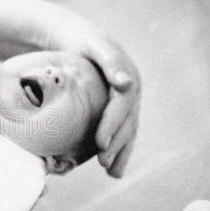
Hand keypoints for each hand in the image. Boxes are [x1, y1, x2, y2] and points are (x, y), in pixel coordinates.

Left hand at [48, 20, 140, 177]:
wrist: (78, 39)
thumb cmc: (82, 41)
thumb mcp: (94, 44)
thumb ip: (109, 61)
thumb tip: (125, 83)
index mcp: (127, 76)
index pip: (122, 104)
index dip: (113, 124)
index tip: (100, 142)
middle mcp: (131, 91)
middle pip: (127, 121)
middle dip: (117, 143)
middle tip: (103, 162)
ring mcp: (127, 101)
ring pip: (128, 130)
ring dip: (121, 152)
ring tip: (111, 172)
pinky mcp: (118, 110)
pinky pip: (122, 132)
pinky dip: (119, 150)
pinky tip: (114, 171)